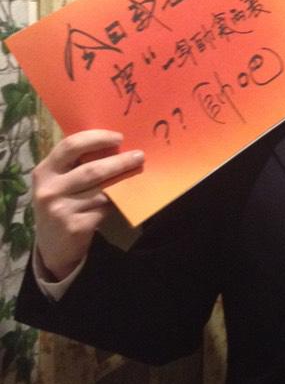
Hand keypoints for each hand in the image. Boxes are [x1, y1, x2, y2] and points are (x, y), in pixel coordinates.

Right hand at [32, 130, 143, 280]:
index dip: (97, 138)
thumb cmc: (64, 204)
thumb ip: (79, 164)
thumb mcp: (62, 182)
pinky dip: (117, 204)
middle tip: (139, 155)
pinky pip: (103, 209)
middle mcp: (49, 188)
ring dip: (122, 182)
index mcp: (45, 170)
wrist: (53, 247)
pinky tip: (125, 199)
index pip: (71, 146)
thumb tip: (116, 145)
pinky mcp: (74, 226)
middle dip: (119, 161)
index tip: (119, 137)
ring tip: (138, 173)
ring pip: (101, 191)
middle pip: (91, 169)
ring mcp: (60, 209)